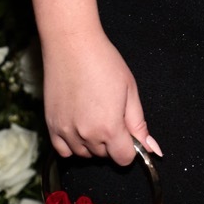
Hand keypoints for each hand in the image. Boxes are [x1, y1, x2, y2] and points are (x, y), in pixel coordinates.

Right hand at [42, 28, 161, 163]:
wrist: (72, 45)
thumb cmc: (103, 62)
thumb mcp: (130, 90)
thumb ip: (139, 124)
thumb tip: (152, 149)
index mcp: (110, 128)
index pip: (124, 158)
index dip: (130, 147)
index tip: (127, 131)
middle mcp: (87, 136)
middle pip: (105, 155)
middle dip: (112, 141)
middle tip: (110, 112)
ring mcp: (66, 132)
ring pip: (84, 154)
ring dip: (92, 143)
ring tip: (94, 113)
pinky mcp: (51, 126)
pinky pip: (63, 151)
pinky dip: (72, 144)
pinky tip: (78, 125)